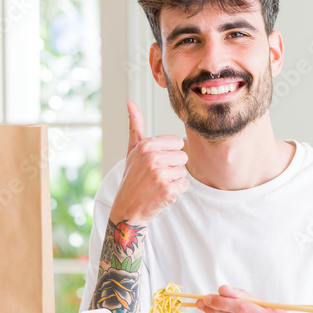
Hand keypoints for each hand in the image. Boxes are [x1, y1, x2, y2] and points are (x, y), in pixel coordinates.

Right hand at [109, 102, 188, 224]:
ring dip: (174, 180)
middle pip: (183, 156)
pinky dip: (176, 192)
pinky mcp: (167, 190)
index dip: (170, 154)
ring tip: (158, 185)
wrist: (127, 209)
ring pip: (184, 171)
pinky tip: (162, 194)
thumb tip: (130, 103)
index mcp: (145, 146)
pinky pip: (185, 185)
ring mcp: (160, 174)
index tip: (156, 163)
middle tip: (156, 176)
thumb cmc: (132, 179)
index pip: (177, 142)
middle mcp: (152, 158)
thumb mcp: (132, 152)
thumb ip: (135, 127)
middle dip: (173, 167)